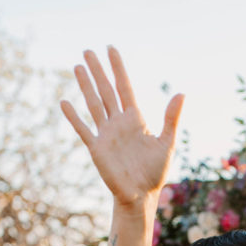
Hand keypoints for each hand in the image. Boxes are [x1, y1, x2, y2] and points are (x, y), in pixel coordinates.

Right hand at [61, 46, 183, 210]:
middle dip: (98, 70)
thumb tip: (181, 93)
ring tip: (77, 66)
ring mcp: (106, 134)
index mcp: (135, 119)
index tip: (111, 49)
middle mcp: (119, 123)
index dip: (118, 68)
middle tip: (88, 50)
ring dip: (85, 85)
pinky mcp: (97, 149)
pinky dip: (73, 117)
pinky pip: (83, 129)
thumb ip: (171, 118)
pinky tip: (64, 102)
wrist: (141, 195)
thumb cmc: (155, 172)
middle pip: (106, 91)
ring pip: (93, 104)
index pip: (124, 87)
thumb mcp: (167, 143)